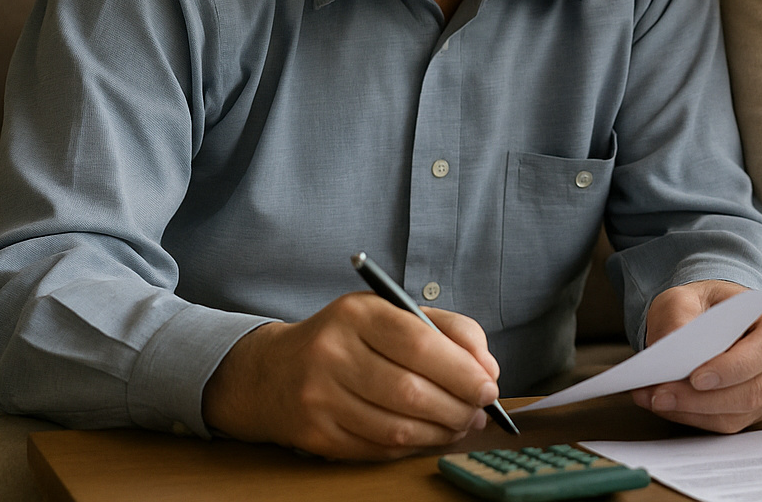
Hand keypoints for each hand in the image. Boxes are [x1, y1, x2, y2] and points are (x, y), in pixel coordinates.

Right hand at [202, 292, 499, 459]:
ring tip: (461, 423)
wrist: (271, 372)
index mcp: (356, 313)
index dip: (462, 369)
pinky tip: (430, 435)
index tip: (489, 383)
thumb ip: (445, 329)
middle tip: (480, 408)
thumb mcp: (389, 313)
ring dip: (441, 431)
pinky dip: (414, 445)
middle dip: (458, 406)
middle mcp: (332, 354)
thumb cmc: (347, 338)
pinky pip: (379, 449)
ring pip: (397, 427)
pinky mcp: (315, 435)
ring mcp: (319, 398)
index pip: (419, 342)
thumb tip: (486, 367)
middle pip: (410, 391)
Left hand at [630, 280, 761, 432]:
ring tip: (656, 399)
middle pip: (755, 390)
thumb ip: (680, 315)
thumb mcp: (688, 295)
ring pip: (741, 413)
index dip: (734, 367)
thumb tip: (672, 347)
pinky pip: (732, 423)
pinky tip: (670, 405)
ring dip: (694, 411)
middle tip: (661, 394)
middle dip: (704, 398)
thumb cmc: (709, 305)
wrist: (718, 318)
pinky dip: (696, 418)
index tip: (696, 377)